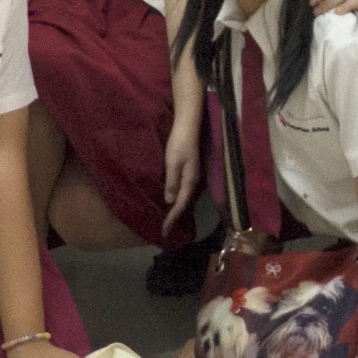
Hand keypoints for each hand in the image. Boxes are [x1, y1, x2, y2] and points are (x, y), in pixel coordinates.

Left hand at [162, 108, 201, 233]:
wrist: (188, 126)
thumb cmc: (179, 143)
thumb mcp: (173, 163)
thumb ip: (172, 183)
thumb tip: (169, 202)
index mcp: (190, 181)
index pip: (180, 205)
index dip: (172, 219)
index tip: (164, 232)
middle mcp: (193, 180)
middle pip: (184, 203)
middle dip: (175, 217)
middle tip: (165, 230)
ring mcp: (192, 175)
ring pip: (184, 197)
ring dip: (176, 209)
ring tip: (168, 219)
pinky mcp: (189, 170)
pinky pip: (183, 189)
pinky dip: (177, 198)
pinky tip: (172, 199)